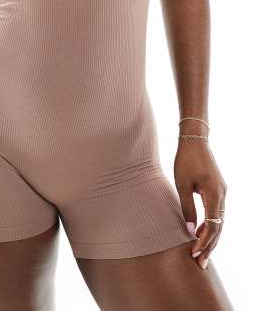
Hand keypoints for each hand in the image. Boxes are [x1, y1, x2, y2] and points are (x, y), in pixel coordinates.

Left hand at [174, 139, 226, 269]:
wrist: (194, 140)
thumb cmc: (185, 160)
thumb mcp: (182, 185)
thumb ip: (186, 208)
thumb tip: (188, 231)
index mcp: (213, 194)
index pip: (212, 225)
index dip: (203, 241)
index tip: (194, 254)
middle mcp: (222, 195)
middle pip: (219, 227)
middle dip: (210, 246)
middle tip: (201, 263)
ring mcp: (222, 191)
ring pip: (219, 221)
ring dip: (211, 236)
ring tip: (200, 252)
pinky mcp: (218, 188)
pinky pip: (217, 212)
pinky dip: (210, 224)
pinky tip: (199, 231)